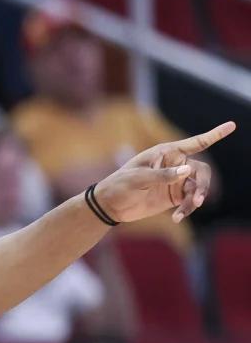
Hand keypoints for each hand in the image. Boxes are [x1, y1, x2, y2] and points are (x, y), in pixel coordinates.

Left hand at [96, 121, 234, 222]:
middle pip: (202, 171)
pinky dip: (187, 209)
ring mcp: (176, 181)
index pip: (195, 143)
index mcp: (167, 153)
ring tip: (182, 213)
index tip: (232, 125)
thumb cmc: (120, 184)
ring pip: (198, 188)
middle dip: (203, 185)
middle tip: (198, 200)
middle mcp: (176, 165)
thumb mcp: (138, 178)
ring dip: (195, 200)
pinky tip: (176, 218)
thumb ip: (163, 174)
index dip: (215, 134)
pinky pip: (190, 201)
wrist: (110, 205)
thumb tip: (188, 170)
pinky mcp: (174, 196)